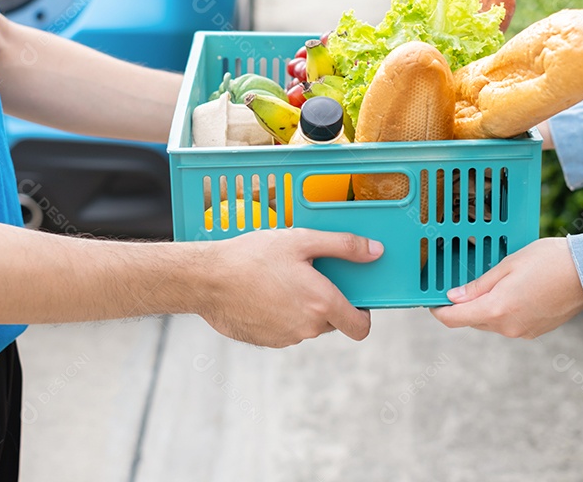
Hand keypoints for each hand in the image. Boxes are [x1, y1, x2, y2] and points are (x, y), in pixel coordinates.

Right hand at [199, 229, 382, 347]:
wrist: (206, 279)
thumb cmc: (253, 256)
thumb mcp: (301, 240)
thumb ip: (343, 246)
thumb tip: (376, 251)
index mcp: (321, 303)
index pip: (360, 327)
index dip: (363, 315)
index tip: (356, 300)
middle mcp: (307, 327)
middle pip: (332, 322)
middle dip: (326, 302)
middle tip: (308, 275)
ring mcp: (286, 338)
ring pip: (307, 325)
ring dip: (302, 307)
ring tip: (280, 280)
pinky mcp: (266, 341)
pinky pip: (285, 329)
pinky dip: (281, 314)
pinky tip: (264, 293)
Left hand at [431, 237, 582, 337]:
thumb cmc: (549, 261)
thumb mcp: (507, 265)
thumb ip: (478, 285)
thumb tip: (453, 298)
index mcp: (496, 310)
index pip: (454, 319)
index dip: (438, 310)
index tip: (432, 300)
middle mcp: (507, 327)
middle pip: (472, 320)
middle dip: (465, 305)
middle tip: (466, 282)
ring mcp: (523, 332)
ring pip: (491, 322)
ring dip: (486, 306)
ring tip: (496, 281)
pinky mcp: (536, 331)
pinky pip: (509, 323)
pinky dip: (505, 310)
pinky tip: (515, 290)